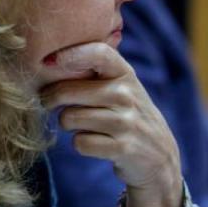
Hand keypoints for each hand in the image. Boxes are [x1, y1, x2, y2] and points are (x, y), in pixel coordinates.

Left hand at [39, 42, 183, 206]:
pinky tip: (91, 141)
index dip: (69, 54)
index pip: (98, 52)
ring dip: (65, 123)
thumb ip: (96, 69)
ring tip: (75, 123)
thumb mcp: (121, 85)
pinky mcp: (123, 148)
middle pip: (68, 90)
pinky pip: (80, 143)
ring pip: (70, 117)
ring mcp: (126, 122)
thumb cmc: (127, 113)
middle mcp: (126, 94)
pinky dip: (79, 144)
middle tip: (47, 101)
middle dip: (50, 98)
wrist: (159, 153)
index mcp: (125, 73)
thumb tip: (51, 59)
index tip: (48, 62)